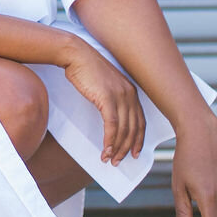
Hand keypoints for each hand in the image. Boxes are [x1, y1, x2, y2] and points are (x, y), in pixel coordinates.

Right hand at [60, 41, 145, 164]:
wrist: (75, 54)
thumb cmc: (86, 68)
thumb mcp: (105, 84)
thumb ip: (112, 98)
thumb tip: (110, 117)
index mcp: (131, 91)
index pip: (140, 121)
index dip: (139, 139)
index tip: (135, 152)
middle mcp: (129, 94)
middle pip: (134, 128)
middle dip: (127, 148)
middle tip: (120, 161)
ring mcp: (119, 96)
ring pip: (124, 130)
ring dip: (117, 148)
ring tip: (110, 159)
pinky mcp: (107, 98)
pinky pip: (112, 126)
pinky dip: (109, 141)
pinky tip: (105, 150)